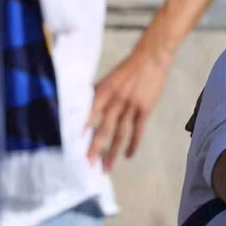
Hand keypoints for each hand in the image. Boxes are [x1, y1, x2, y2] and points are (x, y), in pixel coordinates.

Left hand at [87, 46, 173, 169]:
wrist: (151, 58)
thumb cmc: (128, 68)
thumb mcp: (109, 78)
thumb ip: (99, 93)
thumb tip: (86, 106)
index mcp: (104, 91)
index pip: (90, 113)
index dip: (82, 128)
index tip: (74, 142)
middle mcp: (115, 101)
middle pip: (104, 128)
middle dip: (95, 147)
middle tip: (88, 163)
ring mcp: (131, 107)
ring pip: (120, 134)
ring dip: (113, 152)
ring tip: (107, 167)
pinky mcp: (144, 110)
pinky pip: (138, 131)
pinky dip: (133, 144)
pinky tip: (128, 156)